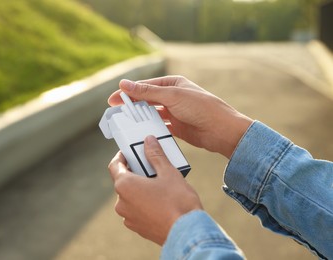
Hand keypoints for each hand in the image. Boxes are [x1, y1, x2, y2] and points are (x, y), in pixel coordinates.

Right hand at [108, 76, 252, 158]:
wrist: (222, 131)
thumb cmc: (201, 108)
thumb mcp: (172, 96)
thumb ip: (147, 92)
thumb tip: (124, 84)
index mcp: (173, 84)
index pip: (145, 86)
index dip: (128, 92)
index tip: (112, 100)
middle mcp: (172, 97)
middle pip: (146, 100)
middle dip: (131, 105)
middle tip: (114, 112)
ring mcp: (174, 113)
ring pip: (151, 114)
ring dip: (139, 117)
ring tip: (124, 123)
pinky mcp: (176, 127)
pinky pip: (158, 126)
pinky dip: (149, 128)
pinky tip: (139, 132)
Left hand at [108, 135, 202, 244]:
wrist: (188, 232)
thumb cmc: (178, 201)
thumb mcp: (168, 172)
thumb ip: (155, 155)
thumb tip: (149, 141)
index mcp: (125, 186)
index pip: (114, 165)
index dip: (121, 156)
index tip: (129, 152)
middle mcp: (122, 203)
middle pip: (123, 181)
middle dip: (135, 172)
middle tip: (150, 165)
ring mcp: (128, 217)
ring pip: (130, 196)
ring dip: (140, 188)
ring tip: (158, 183)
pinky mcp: (137, 228)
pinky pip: (136, 210)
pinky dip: (144, 202)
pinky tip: (159, 200)